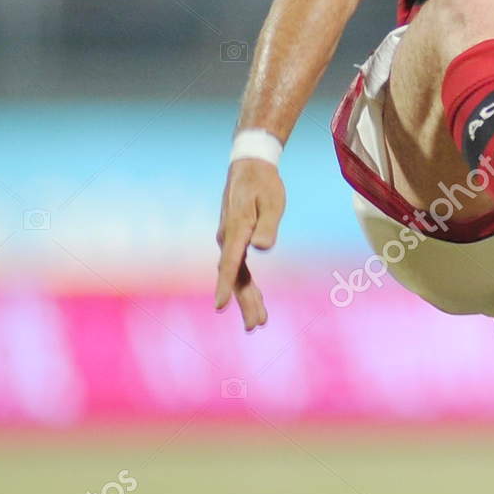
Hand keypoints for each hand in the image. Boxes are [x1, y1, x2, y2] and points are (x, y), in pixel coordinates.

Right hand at [214, 158, 285, 330]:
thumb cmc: (264, 184)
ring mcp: (229, 241)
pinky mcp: (235, 241)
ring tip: (259, 322)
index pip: (229, 263)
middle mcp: (228, 239)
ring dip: (247, 298)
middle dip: (245, 302)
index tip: (220, 306)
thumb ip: (268, 225)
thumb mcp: (272, 201)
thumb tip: (262, 248)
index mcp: (236, 230)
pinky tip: (254, 298)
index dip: (225, 285)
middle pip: (235, 276)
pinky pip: (238, 268)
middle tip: (257, 326)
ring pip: (236, 275)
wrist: (250, 167)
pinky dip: (246, 285)